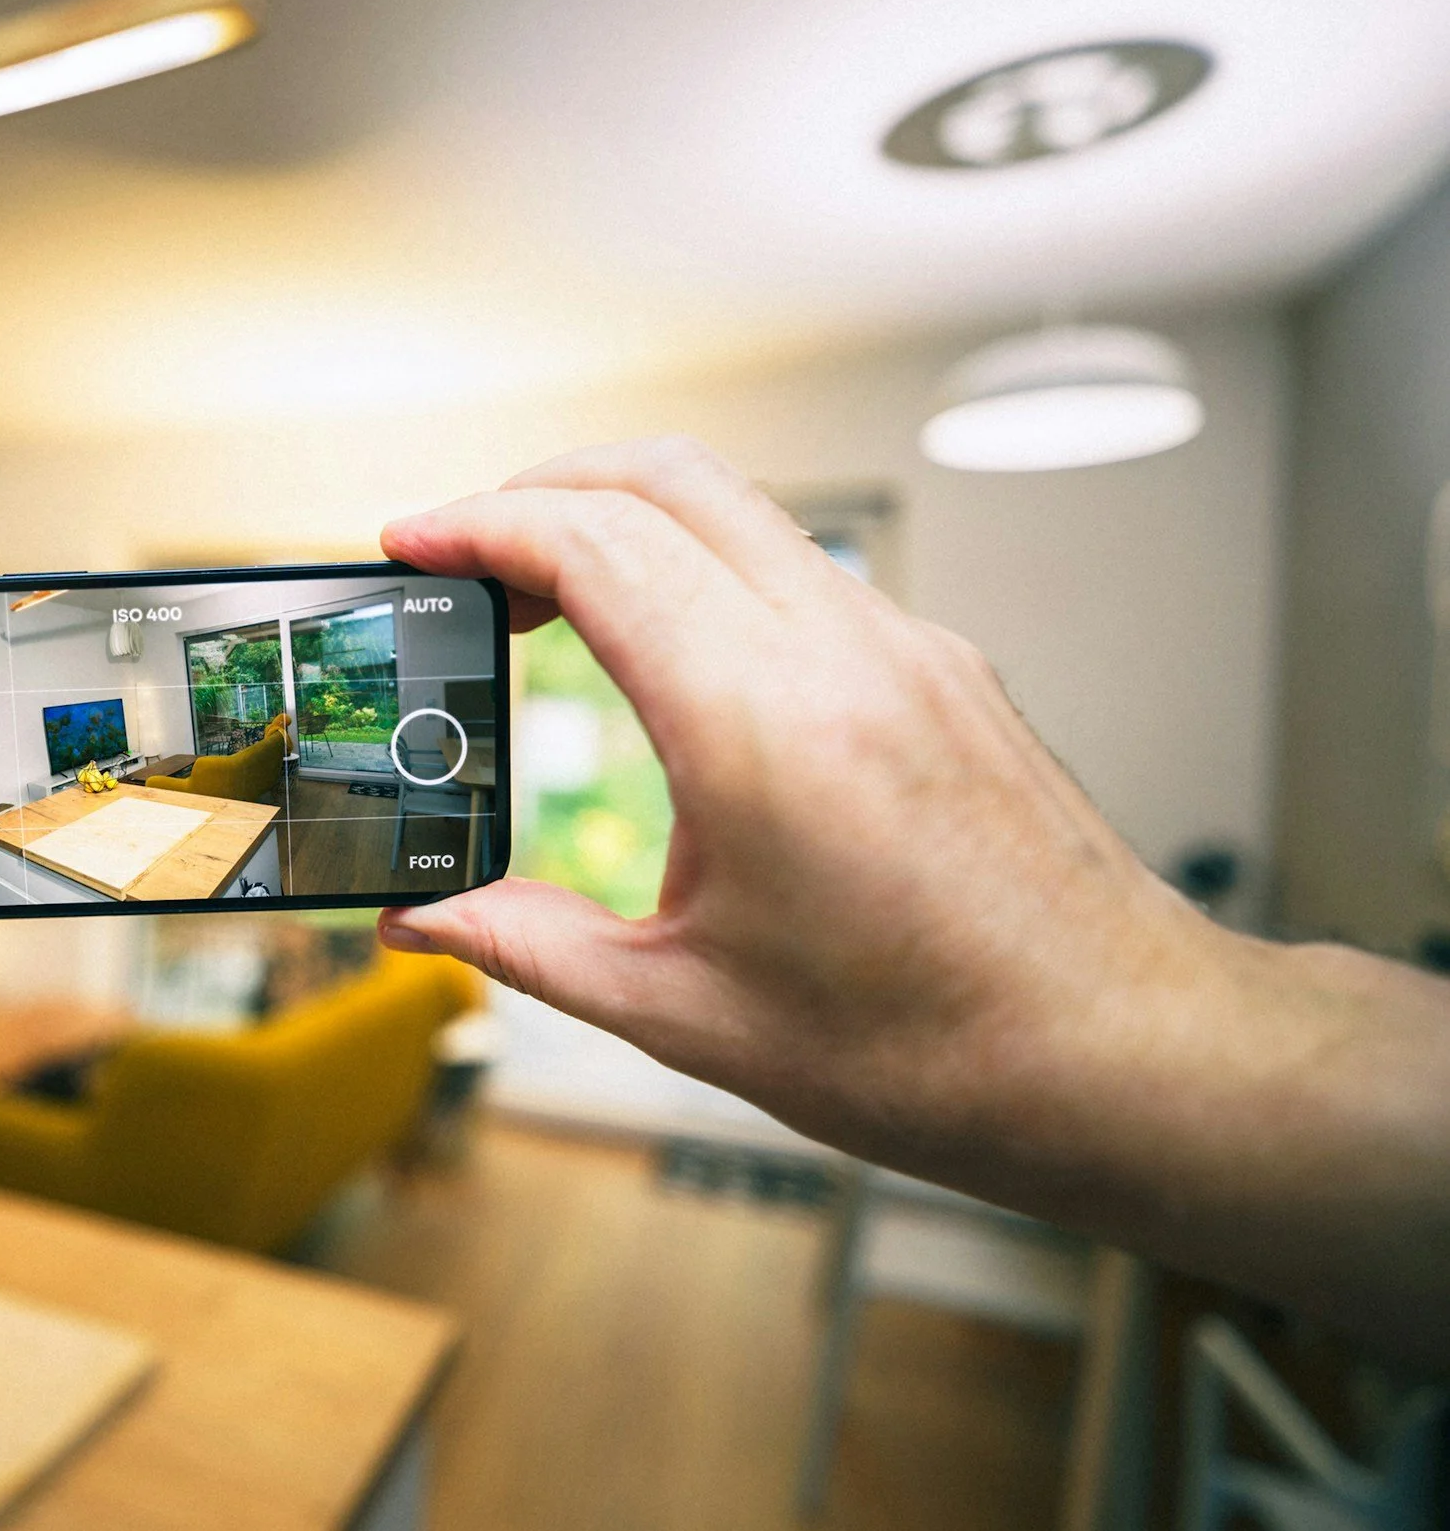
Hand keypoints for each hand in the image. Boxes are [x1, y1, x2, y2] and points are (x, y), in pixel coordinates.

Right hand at [377, 438, 1449, 1361]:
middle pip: (662, 476)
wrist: (1119, 1054)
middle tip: (463, 553)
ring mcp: (903, 646)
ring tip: (551, 602)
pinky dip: (707, 571)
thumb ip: (530, 946)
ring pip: (739, 509)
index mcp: (760, 722)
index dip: (478, 525)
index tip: (411, 543)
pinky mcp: (941, 667)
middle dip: (539, 489)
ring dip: (629, 521)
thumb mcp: (684, 1010)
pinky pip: (800, 569)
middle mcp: (840, 651)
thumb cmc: (929, 1047)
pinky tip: (674, 658)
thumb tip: (425, 925)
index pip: (592, 545)